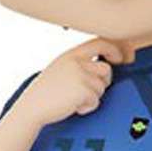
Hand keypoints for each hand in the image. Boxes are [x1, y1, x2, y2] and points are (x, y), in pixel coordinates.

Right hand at [14, 37, 130, 125]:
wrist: (32, 107)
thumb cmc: (44, 92)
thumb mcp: (59, 68)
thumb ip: (78, 63)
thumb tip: (102, 66)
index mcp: (71, 54)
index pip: (100, 43)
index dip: (114, 50)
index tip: (120, 59)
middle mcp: (76, 62)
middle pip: (106, 69)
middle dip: (103, 82)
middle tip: (90, 91)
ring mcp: (80, 75)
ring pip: (102, 87)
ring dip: (92, 97)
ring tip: (74, 99)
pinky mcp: (83, 91)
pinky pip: (96, 101)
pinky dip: (87, 107)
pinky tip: (73, 106)